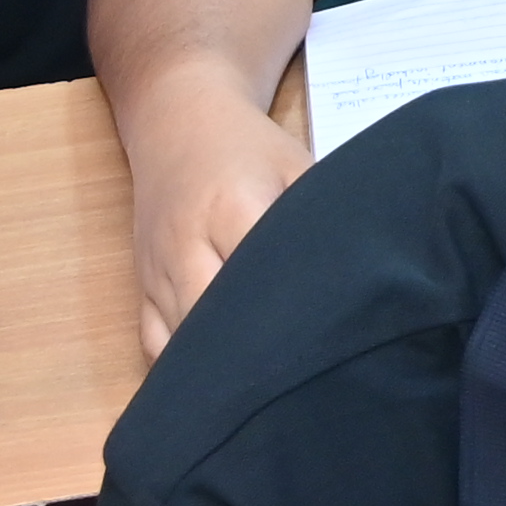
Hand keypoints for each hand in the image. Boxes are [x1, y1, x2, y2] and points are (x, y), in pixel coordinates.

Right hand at [126, 97, 305, 358]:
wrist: (178, 124)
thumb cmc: (250, 149)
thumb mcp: (299, 167)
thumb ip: (323, 219)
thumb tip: (365, 273)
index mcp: (233, 209)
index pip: (261, 280)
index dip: (295, 315)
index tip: (326, 337)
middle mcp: (186, 246)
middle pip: (218, 322)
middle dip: (258, 351)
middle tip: (303, 373)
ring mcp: (157, 272)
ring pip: (185, 343)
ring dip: (224, 364)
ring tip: (269, 382)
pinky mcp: (140, 288)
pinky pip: (156, 346)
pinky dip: (185, 367)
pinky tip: (221, 377)